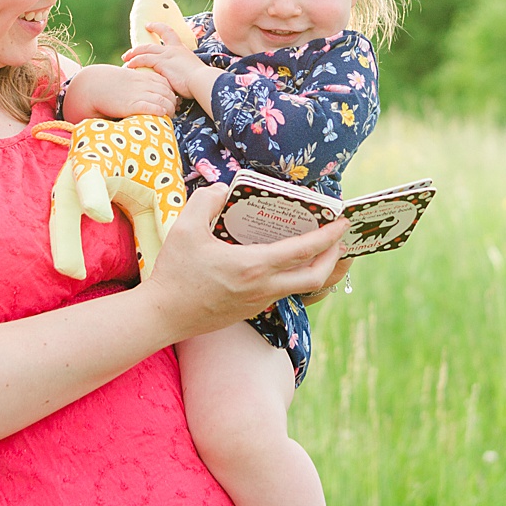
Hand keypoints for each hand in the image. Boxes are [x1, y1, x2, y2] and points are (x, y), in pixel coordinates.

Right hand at [61, 63, 175, 119]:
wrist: (93, 86)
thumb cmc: (109, 84)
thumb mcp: (127, 78)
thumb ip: (139, 82)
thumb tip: (147, 91)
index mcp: (142, 77)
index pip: (166, 83)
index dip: (171, 92)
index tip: (172, 100)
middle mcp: (143, 84)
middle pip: (168, 92)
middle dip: (174, 102)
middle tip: (174, 110)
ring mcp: (138, 94)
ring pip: (163, 100)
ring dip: (170, 109)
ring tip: (170, 116)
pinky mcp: (131, 105)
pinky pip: (151, 107)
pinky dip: (160, 110)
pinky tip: (162, 115)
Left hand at [122, 35, 218, 110]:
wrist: (202, 81)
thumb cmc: (200, 81)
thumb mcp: (191, 72)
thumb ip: (181, 72)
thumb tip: (177, 80)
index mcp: (182, 49)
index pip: (169, 32)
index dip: (158, 27)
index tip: (149, 25)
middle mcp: (173, 49)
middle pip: (151, 43)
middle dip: (139, 46)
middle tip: (130, 51)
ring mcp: (167, 55)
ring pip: (145, 50)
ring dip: (134, 54)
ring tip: (126, 58)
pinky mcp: (162, 62)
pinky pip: (143, 59)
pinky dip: (135, 61)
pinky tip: (129, 66)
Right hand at [138, 184, 347, 338]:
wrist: (162, 316)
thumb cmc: (175, 273)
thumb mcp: (185, 228)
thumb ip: (206, 200)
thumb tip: (223, 189)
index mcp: (254, 266)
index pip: (304, 251)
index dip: (329, 236)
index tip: (343, 222)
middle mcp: (263, 287)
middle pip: (316, 277)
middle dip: (334, 257)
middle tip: (340, 239)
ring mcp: (258, 303)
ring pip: (302, 289)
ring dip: (318, 270)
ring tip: (322, 251)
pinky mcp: (250, 311)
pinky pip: (283, 294)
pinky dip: (296, 279)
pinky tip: (288, 266)